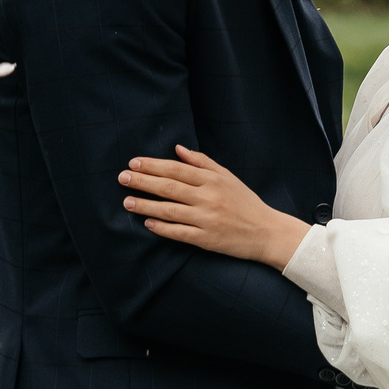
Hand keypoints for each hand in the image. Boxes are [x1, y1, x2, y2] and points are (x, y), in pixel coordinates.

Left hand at [121, 146, 310, 268]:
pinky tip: (147, 222)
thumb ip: (202, 162)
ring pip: (170, 210)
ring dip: (146, 205)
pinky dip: (162, 227)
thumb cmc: (245, 202)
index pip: (176, 169)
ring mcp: (206, 219)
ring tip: (127, 201)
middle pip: (169, 187)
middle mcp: (208, 198)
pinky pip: (179, 232)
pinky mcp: (206, 239)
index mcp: (213, 180)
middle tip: (123, 177)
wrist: (266, 232)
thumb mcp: (227, 177)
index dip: (153, 165)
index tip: (134, 163)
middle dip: (143, 181)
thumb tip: (177, 149)